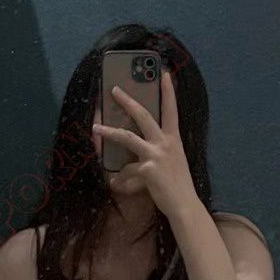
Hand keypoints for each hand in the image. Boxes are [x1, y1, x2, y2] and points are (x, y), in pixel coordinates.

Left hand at [92, 71, 199, 219]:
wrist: (184, 205)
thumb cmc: (178, 186)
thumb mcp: (173, 163)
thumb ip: (158, 153)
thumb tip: (136, 156)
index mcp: (174, 140)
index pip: (172, 110)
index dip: (169, 91)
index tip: (164, 73)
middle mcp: (166, 143)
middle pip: (144, 116)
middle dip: (128, 101)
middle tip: (114, 90)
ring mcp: (156, 155)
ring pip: (127, 137)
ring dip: (109, 132)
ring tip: (95, 128)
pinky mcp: (148, 169)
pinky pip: (126, 171)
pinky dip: (120, 180)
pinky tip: (115, 185)